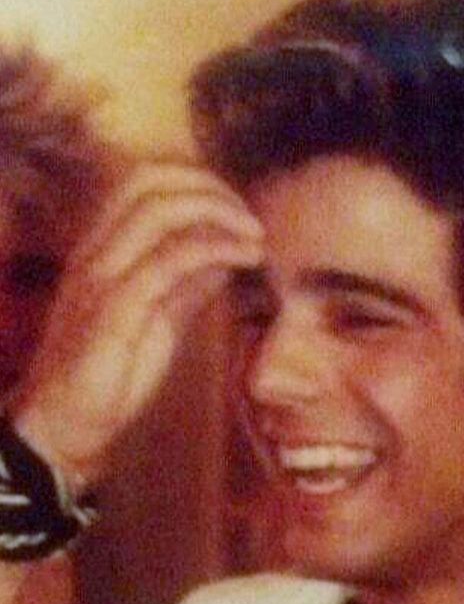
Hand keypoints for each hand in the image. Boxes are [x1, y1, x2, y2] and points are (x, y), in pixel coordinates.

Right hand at [9, 162, 264, 481]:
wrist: (68, 420)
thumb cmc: (112, 372)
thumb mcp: (159, 319)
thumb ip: (188, 285)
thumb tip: (225, 257)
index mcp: (101, 249)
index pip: (143, 183)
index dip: (195, 182)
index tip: (237, 210)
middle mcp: (97, 252)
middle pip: (151, 185)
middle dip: (211, 191)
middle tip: (251, 222)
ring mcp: (102, 277)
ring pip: (158, 213)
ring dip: (218, 216)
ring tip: (255, 238)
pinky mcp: (114, 311)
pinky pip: (166, 262)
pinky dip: (212, 250)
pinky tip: (241, 259)